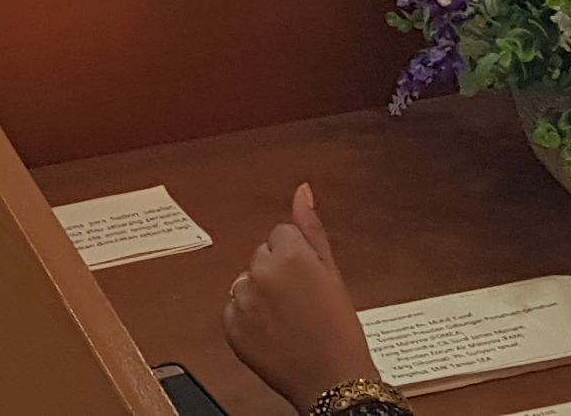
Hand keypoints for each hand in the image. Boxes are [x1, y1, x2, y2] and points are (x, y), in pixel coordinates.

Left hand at [222, 184, 378, 409]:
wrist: (332, 381)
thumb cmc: (340, 330)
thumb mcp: (332, 273)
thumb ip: (311, 227)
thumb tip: (302, 191)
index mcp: (290, 255)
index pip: (281, 234)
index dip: (298, 257)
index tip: (309, 280)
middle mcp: (261, 273)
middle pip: (262, 255)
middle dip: (278, 272)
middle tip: (301, 302)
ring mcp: (242, 301)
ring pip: (247, 281)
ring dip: (260, 295)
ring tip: (287, 320)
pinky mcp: (230, 326)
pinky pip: (233, 309)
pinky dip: (247, 319)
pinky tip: (271, 333)